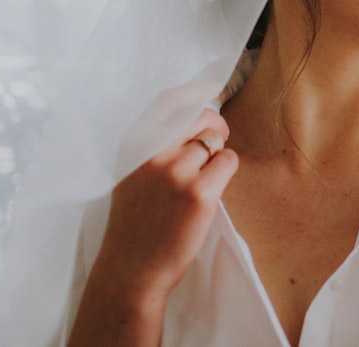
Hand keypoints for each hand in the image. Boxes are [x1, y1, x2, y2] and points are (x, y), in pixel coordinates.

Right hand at [69, 89, 237, 344]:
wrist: (131, 268)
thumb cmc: (135, 222)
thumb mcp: (131, 173)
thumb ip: (154, 144)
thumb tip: (195, 114)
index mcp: (133, 145)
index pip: (167, 101)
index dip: (194, 92)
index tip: (210, 90)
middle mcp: (152, 154)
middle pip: (201, 116)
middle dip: (216, 124)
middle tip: (217, 140)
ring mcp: (176, 173)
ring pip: (216, 142)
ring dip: (218, 156)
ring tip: (202, 178)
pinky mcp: (200, 194)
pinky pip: (228, 162)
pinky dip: (226, 171)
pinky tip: (210, 190)